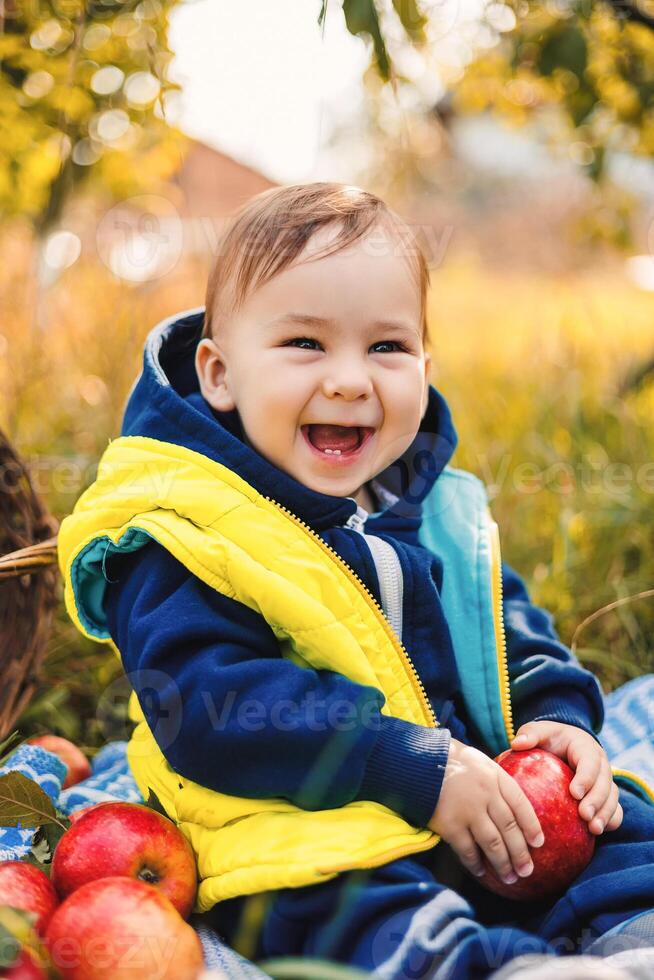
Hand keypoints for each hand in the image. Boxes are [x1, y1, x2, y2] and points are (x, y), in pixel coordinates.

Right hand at [427, 738, 543, 884]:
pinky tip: (481, 872)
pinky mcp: (449, 824)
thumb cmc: (450, 760)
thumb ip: (495, 782)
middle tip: (527, 871)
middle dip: (520, 853)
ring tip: (509, 878)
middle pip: (509, 828)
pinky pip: (467, 850)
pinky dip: (476, 864)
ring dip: (502, 863)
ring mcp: (468, 810)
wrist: (418, 760)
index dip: (532, 825)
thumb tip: (510, 806)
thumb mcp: (479, 762)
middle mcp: (485, 794)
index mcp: (495, 776)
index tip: (538, 843)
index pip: (521, 804)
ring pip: (492, 843)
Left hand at [511, 720, 622, 834]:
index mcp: (586, 747)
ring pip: (612, 798)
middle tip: (585, 815)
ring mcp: (606, 781)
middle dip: (597, 800)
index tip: (574, 793)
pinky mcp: (606, 796)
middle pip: (605, 783)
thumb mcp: (539, 732)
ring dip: (605, 814)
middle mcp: (601, 764)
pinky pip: (615, 809)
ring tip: (594, 829)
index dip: (585, 777)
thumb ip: (530, 734)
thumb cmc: (549, 739)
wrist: (564, 745)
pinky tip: (598, 832)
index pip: (590, 761)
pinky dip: (610, 820)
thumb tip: (517, 743)